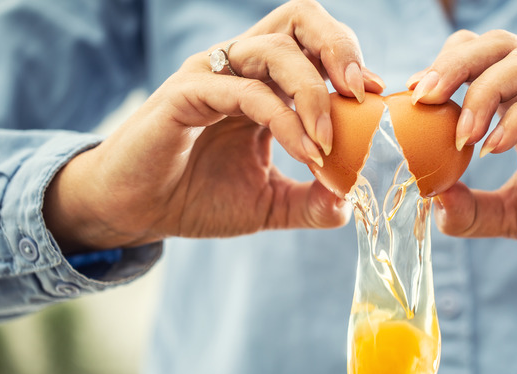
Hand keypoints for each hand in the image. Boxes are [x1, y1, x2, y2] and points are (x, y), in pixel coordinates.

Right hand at [44, 0, 383, 253]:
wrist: (138, 212)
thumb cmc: (198, 198)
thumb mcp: (269, 202)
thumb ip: (311, 201)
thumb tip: (352, 203)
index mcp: (264, 82)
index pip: (315, 44)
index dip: (351, 61)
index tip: (378, 99)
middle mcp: (241, 68)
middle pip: (299, 18)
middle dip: (339, 46)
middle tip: (363, 92)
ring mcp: (212, 75)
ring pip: (274, 49)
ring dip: (314, 93)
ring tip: (328, 143)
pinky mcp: (185, 94)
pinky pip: (245, 92)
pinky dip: (285, 120)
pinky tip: (307, 153)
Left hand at [407, 30, 516, 274]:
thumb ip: (473, 209)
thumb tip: (430, 201)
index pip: (481, 60)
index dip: (445, 70)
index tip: (414, 100)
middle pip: (499, 47)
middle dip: (455, 65)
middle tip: (424, 97)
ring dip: (485, 90)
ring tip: (462, 134)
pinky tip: (496, 147)